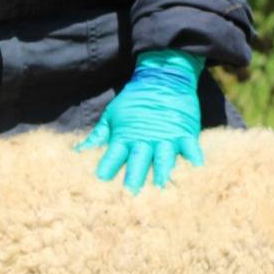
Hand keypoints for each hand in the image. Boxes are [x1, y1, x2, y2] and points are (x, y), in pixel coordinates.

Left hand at [75, 50, 204, 194]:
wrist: (162, 76)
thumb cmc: (134, 99)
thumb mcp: (112, 115)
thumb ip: (98, 137)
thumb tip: (77, 153)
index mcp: (124, 136)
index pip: (111, 157)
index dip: (106, 171)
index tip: (99, 187)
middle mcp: (145, 139)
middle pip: (138, 161)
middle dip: (134, 178)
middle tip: (130, 196)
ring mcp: (166, 136)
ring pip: (164, 158)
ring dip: (162, 173)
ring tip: (162, 189)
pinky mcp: (185, 132)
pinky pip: (190, 148)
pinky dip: (193, 158)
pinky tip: (196, 170)